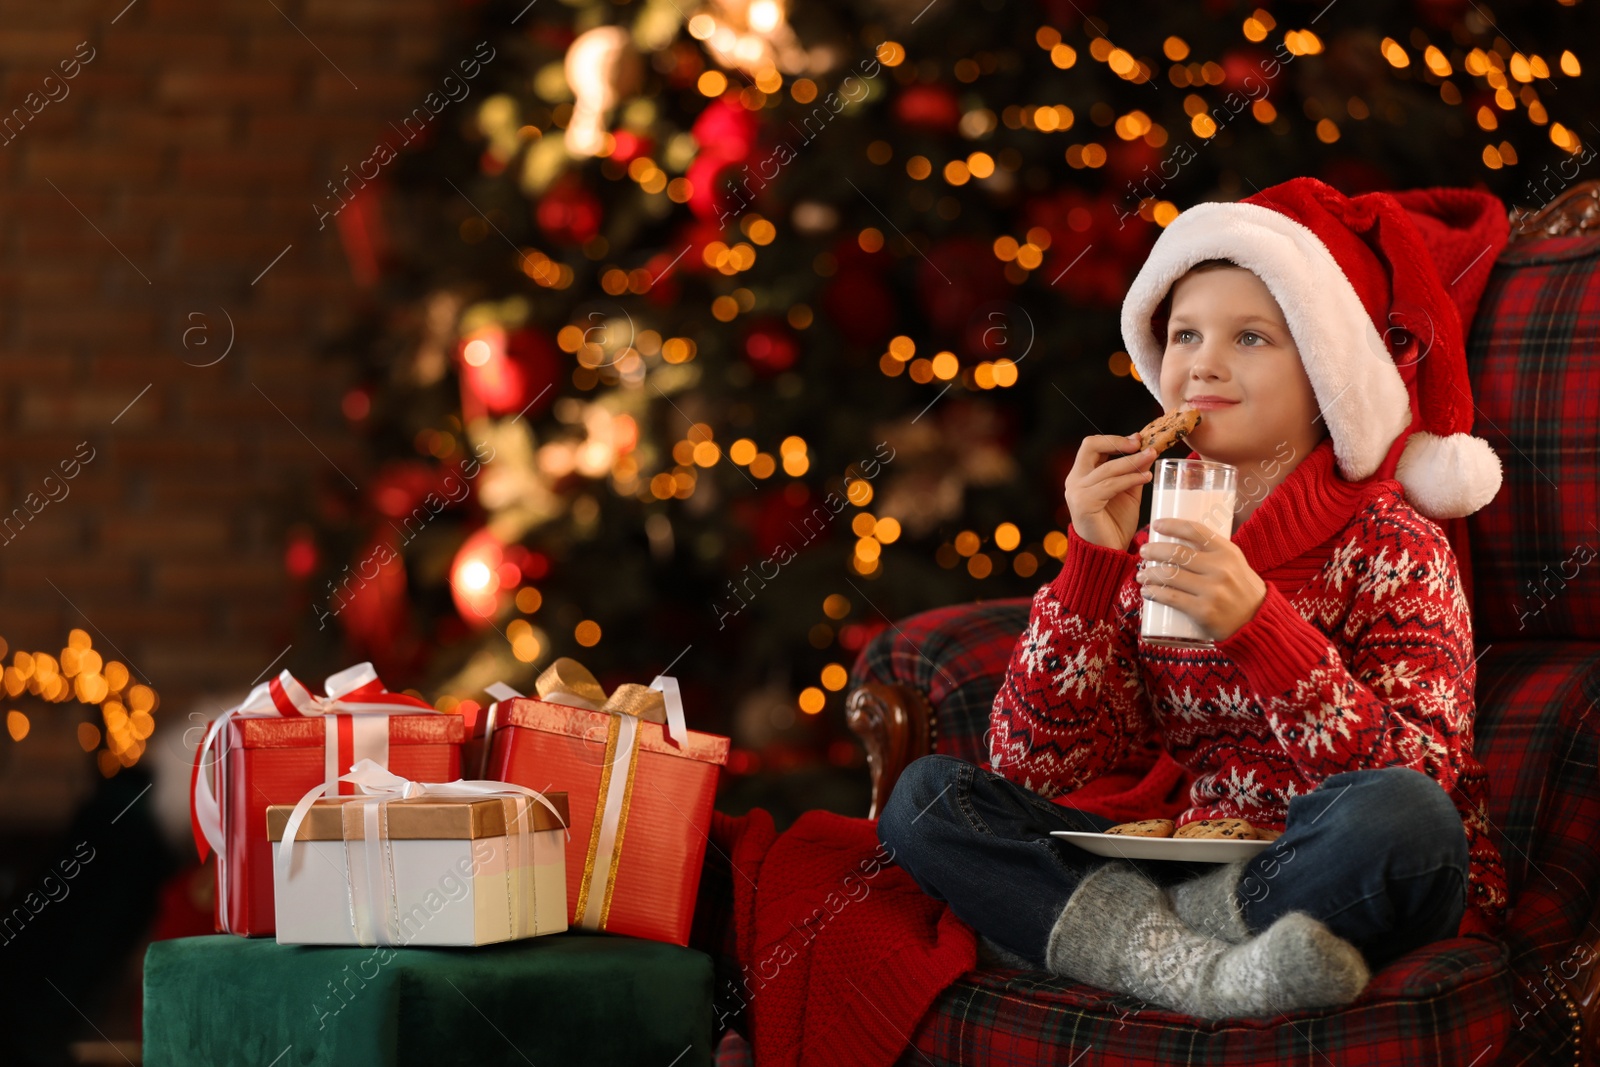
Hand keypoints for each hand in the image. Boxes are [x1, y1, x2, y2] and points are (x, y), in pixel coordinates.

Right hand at [1064, 433, 1157, 550]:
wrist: (1107, 554)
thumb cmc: (1115, 525)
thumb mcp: (1128, 493)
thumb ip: (1133, 473)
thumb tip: (1147, 451)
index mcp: (1081, 476)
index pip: (1092, 446)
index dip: (1115, 439)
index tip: (1138, 439)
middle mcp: (1074, 480)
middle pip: (1090, 446)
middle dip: (1117, 441)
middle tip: (1140, 443)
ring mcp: (1076, 492)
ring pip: (1107, 467)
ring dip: (1133, 462)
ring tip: (1152, 458)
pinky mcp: (1084, 504)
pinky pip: (1111, 485)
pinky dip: (1130, 479)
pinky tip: (1146, 478)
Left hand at [1135, 518, 1266, 641]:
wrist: (1257, 623)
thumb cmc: (1242, 591)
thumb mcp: (1235, 564)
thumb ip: (1214, 553)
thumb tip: (1181, 540)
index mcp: (1227, 552)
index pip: (1195, 530)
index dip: (1172, 525)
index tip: (1156, 525)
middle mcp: (1219, 568)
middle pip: (1177, 553)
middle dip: (1154, 550)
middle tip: (1143, 551)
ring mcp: (1211, 590)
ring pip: (1169, 575)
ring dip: (1149, 573)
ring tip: (1141, 574)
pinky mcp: (1202, 611)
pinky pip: (1170, 598)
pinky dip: (1153, 593)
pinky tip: (1147, 591)